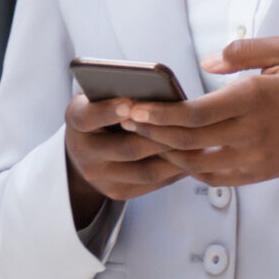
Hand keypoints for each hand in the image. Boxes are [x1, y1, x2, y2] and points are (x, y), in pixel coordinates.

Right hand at [63, 91, 184, 217]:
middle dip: (159, 137)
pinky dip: (176, 171)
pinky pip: (152, 184)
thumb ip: (118, 91)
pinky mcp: (117, 192)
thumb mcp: (100, 96)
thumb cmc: (104, 111)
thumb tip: (157, 86)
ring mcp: (100, 177)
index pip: (88, 117)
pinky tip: (195, 158)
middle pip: (126, 148)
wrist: (85, 150)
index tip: (130, 102)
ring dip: (175, 158)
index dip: (109, 111)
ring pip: (145, 171)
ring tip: (202, 144)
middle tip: (188, 126)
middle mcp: (84, 152)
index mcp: (77, 120)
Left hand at [114, 37, 278, 188]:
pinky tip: (172, 153)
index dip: (161, 114)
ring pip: (195, 163)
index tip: (134, 107)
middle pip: (189, 141)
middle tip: (123, 120)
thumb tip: (205, 64)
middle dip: (151, 132)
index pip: (197, 113)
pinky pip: (212, 177)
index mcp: (256, 99)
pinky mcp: (256, 174)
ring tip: (140, 136)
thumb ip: (243, 50)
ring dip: (164, 151)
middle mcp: (252, 133)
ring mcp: (254, 158)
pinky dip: (187, 168)